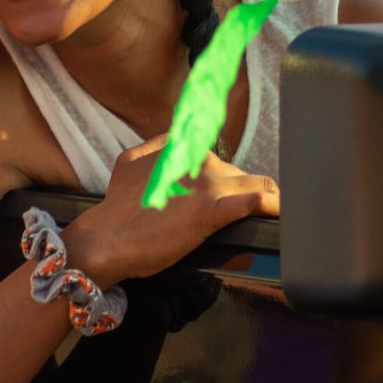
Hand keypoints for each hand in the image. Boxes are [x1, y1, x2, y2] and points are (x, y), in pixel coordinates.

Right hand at [63, 135, 278, 288]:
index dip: (229, 178)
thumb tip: (175, 143)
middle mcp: (198, 163)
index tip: (233, 191)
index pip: (220, 159)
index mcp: (182, 150)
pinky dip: (270, 205)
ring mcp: (207, 186)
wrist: (106, 239)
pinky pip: (254, 201)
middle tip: (242, 217)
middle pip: (239, 176)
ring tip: (272, 216)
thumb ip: (156, 148)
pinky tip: (276, 212)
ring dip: (267, 201)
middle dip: (243, 194)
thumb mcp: (131, 161)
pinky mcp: (212, 212)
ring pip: (257, 185)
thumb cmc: (117, 209)